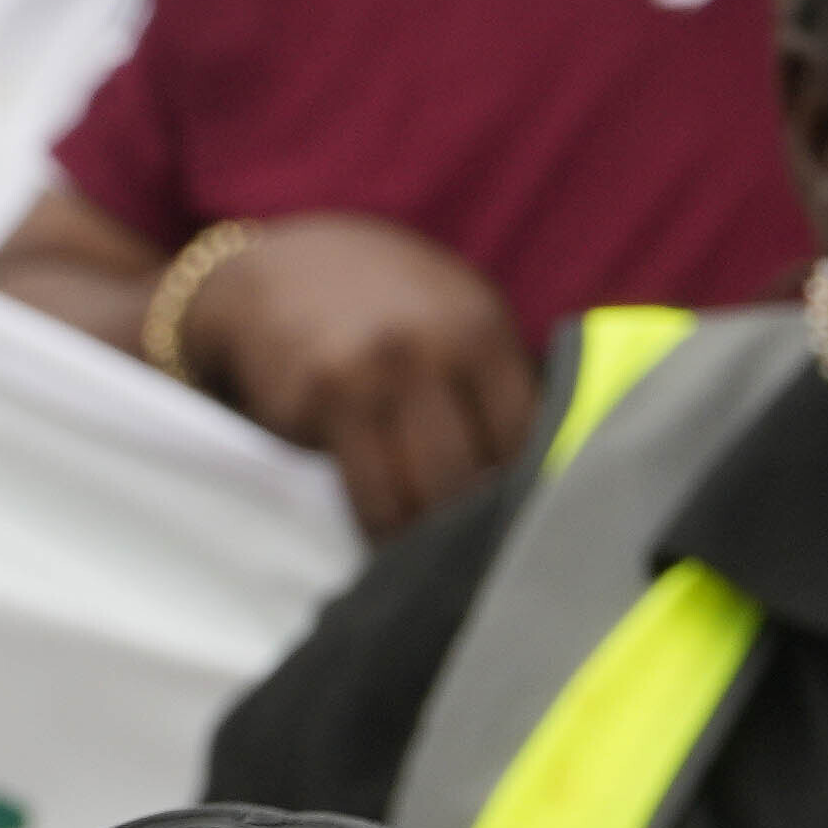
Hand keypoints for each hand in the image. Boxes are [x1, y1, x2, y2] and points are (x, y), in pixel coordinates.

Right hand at [170, 215, 543, 536]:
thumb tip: (548, 469)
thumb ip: (499, 382)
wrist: (279, 268)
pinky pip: (359, 497)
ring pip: (408, 501)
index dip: (527, 486)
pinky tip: (391, 537)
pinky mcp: (307, 410)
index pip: (523, 438)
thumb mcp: (460, 312)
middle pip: (465, 477)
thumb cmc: (390, 302)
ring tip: (436, 558)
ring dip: (423, 540)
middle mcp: (419, 353)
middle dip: (473, 524)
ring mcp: (359, 381)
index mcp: (476, 329)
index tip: (526, 515)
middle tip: (480, 551)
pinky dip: (379, 527)